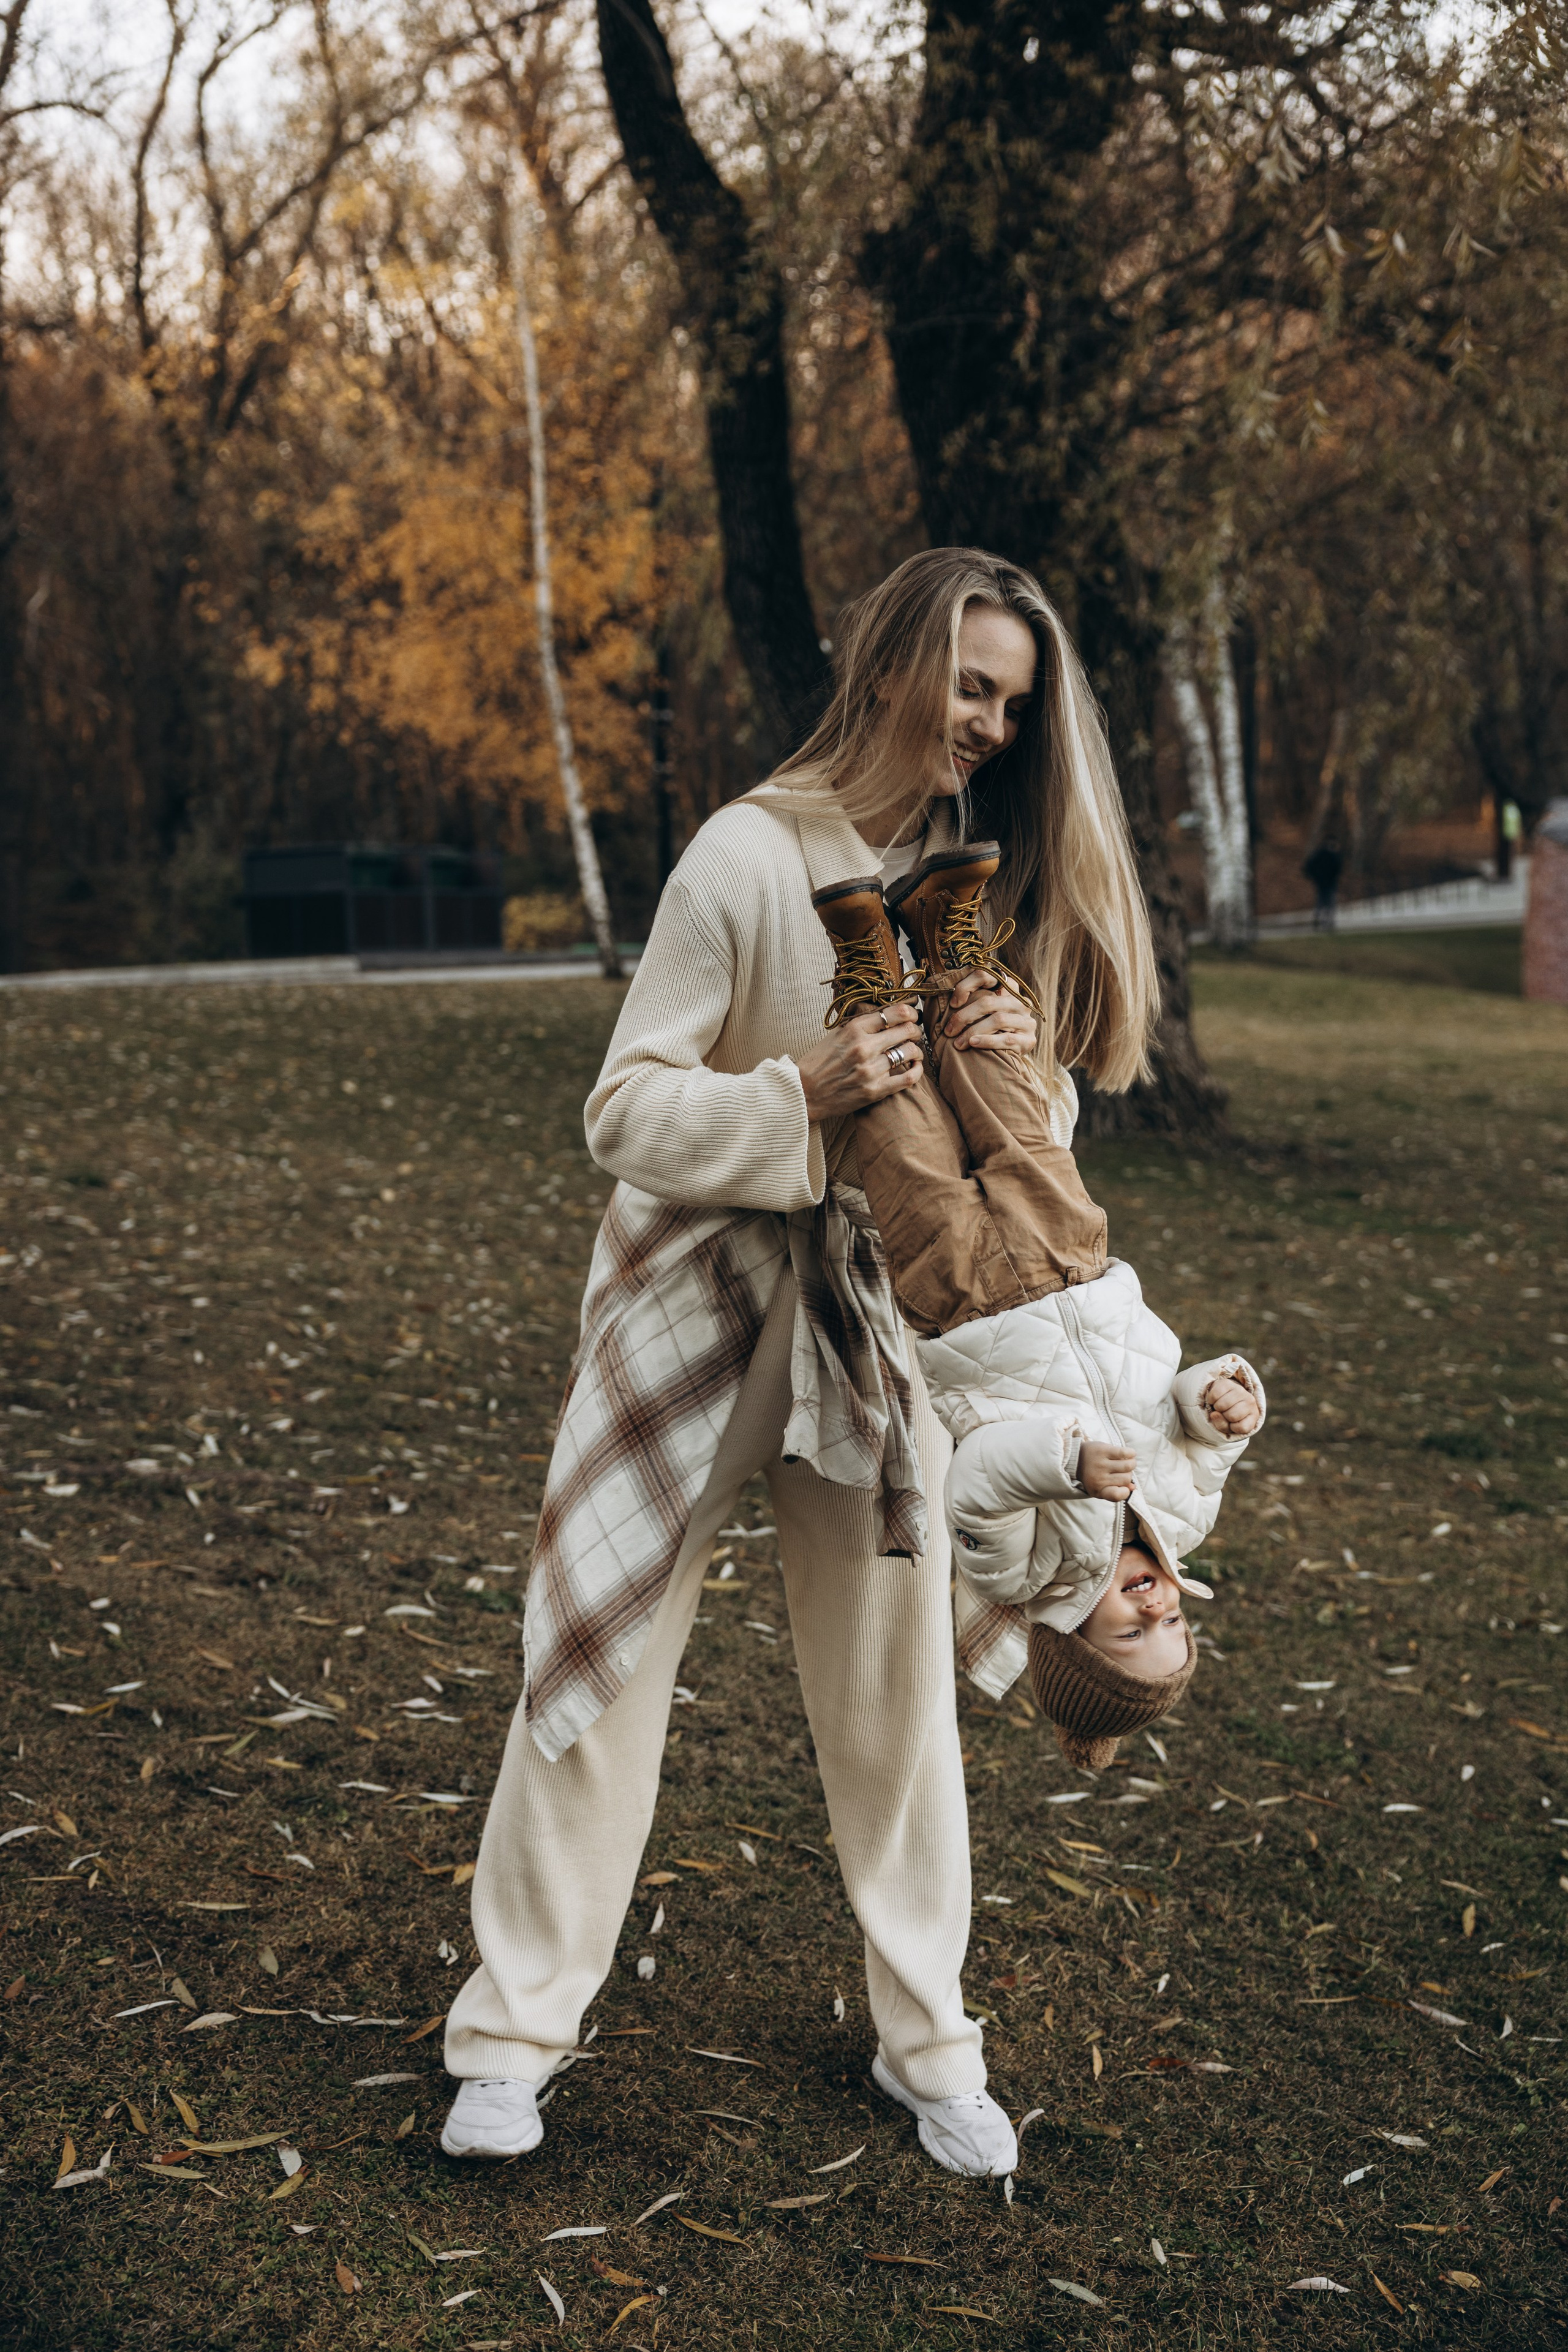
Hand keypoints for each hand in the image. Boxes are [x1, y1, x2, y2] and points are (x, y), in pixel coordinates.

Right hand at [796, 1005, 925, 1120]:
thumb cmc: (819, 1063)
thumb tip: (886, 1015)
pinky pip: (908, 1078)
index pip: (895, 1013)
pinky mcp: (875, 1090)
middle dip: (915, 1030)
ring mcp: (871, 1070)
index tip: (911, 1016)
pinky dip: (917, 1071)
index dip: (910, 1013)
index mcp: (854, 1029)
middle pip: (907, 1030)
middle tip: (914, 1034)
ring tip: (913, 1052)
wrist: (805, 1092)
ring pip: (910, 1052)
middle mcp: (864, 1047)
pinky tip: (915, 1068)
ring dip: (916, 1050)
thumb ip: (860, 1025)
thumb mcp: (836, 1035)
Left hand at [941, 969, 1038, 1054]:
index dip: (966, 986)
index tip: (953, 1003)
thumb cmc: (990, 1029)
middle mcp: (1020, 1001)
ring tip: (958, 1043)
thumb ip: (972, 998)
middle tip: (949, 1030)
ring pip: (998, 1019)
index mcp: (1008, 987)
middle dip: (964, 1016)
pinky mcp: (1029, 1040)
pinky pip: (1006, 1038)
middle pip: (988, 1002)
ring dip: (973, 1031)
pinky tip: (974, 1043)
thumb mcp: (983, 1010)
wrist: (1011, 1052)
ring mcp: (1026, 1020)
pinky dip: (987, 1041)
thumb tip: (945, 993)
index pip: (986, 975)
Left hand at [1079, 1440, 1135, 1500]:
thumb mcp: (1100, 1487)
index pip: (1117, 1495)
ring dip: (1131, 1463)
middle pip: (1127, 1478)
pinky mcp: (1102, 1450)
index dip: (1124, 1492)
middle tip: (1121, 1470)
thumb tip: (1133, 1487)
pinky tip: (1129, 1454)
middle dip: (1127, 1474)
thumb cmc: (1091, 1475)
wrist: (1073, 1458)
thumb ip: (1116, 1491)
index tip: (1124, 1488)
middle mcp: (1099, 1478)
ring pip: (1128, 1466)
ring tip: (1126, 1462)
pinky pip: (1125, 1453)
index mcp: (1098, 1490)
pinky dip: (1131, 1453)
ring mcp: (1100, 1464)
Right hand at [1204, 1374, 1260, 1437]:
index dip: (1232, 1428)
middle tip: (1225, 1412)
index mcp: (1254, 1415)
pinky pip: (1214, 1396)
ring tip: (1221, 1406)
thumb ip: (1222, 1425)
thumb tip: (1214, 1414)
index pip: (1241, 1428)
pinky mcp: (1227, 1383)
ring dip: (1217, 1408)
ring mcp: (1240, 1390)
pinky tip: (1216, 1399)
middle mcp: (1250, 1401)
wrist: (1225, 1397)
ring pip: (1222, 1406)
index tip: (1232, 1423)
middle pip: (1231, 1416)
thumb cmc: (1228, 1415)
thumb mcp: (1228, 1426)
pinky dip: (1211, 1400)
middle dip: (1224, 1417)